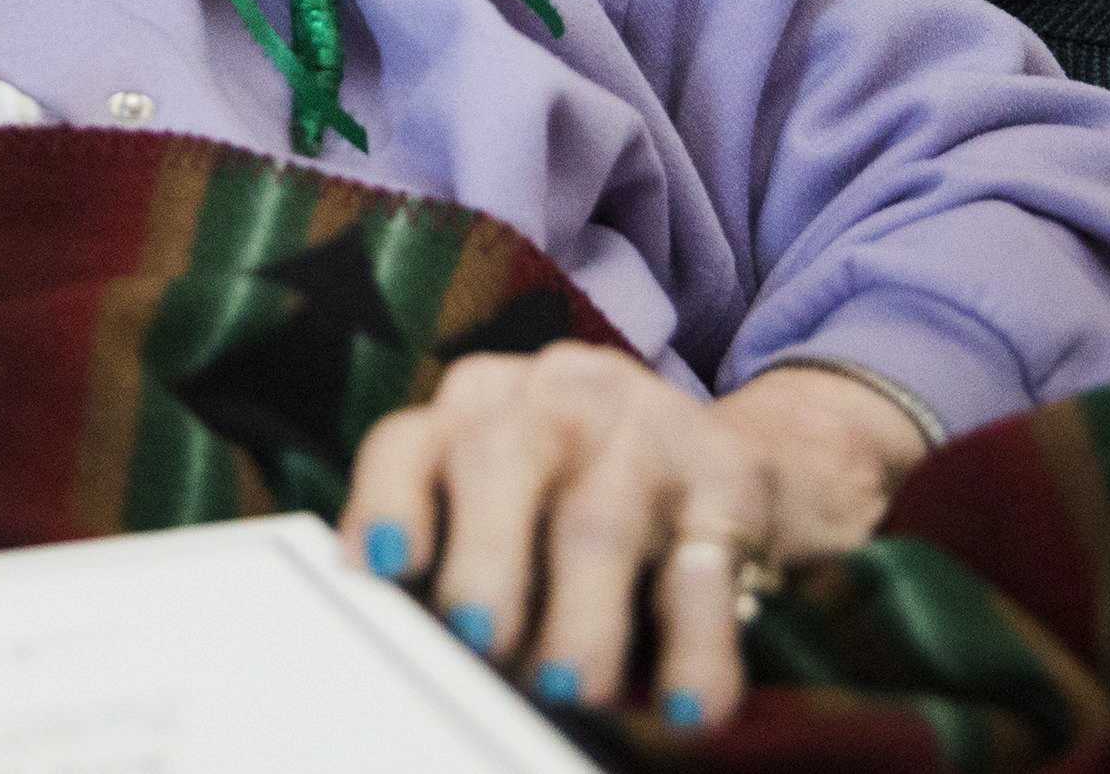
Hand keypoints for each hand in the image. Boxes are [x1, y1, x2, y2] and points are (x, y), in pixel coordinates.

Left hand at [338, 344, 923, 728]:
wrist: (718, 456)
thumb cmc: (569, 499)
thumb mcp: (499, 503)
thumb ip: (448, 555)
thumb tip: (412, 642)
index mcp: (473, 406)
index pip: (410, 443)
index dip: (389, 502)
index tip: (380, 564)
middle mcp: (551, 400)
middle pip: (501, 462)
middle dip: (486, 558)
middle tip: (478, 637)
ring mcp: (643, 429)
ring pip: (601, 521)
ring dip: (582, 616)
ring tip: (569, 687)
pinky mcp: (728, 478)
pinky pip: (706, 567)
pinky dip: (695, 648)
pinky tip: (683, 708)